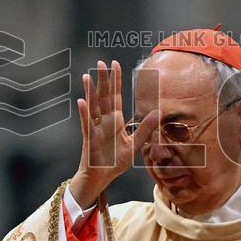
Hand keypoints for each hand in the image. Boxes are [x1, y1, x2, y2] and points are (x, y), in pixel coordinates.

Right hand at [70, 60, 158, 207]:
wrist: (101, 177)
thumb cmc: (115, 162)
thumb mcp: (134, 145)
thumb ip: (145, 129)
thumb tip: (158, 113)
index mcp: (115, 121)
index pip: (115, 96)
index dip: (116, 80)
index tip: (115, 64)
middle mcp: (104, 121)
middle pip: (103, 96)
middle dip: (103, 80)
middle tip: (101, 62)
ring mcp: (95, 128)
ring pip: (92, 106)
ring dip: (90, 91)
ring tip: (87, 76)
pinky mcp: (89, 139)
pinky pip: (87, 124)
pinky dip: (84, 113)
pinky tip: (82, 101)